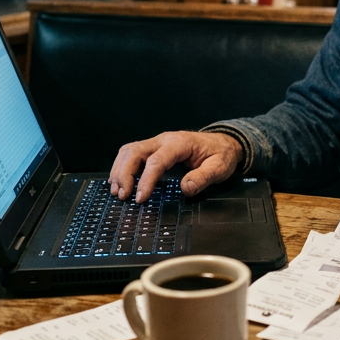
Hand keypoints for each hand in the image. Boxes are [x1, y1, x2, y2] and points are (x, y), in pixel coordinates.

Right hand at [109, 131, 242, 202]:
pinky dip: (122, 167)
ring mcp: (157, 143)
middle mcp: (164, 140)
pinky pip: (132, 154)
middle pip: (135, 151)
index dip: (145, 180)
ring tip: (117, 191)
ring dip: (120, 170)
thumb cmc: (220, 155)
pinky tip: (120, 182)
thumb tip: (185, 188)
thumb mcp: (219, 168)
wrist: (223, 143)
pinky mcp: (154, 149)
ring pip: (129, 151)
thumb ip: (203, 178)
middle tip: (122, 195)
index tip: (140, 198)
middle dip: (124, 173)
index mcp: (179, 143)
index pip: (156, 161)